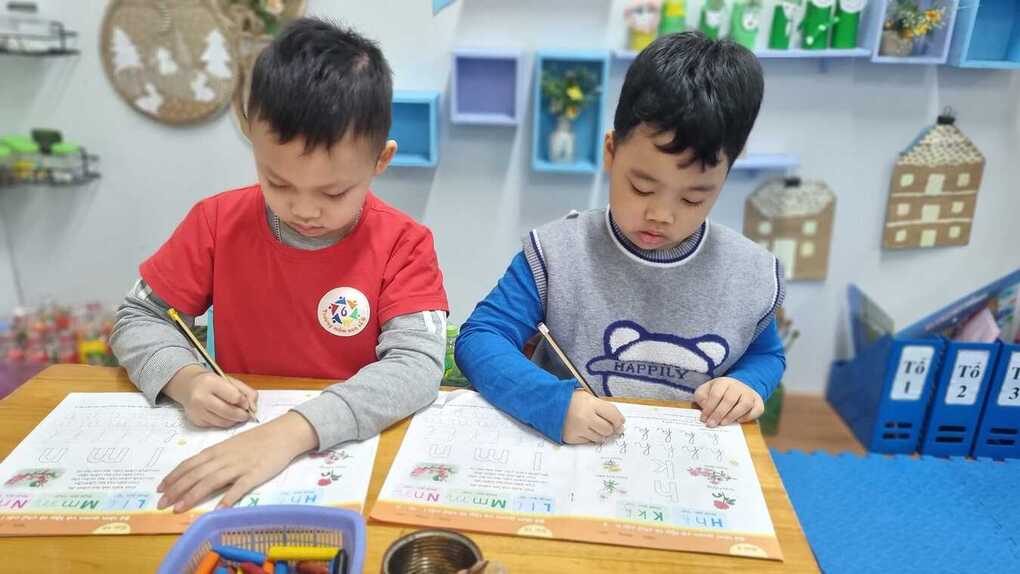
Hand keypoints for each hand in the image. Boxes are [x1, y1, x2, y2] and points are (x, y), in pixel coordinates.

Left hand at [157, 411, 317, 512]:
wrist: (283, 433)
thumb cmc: (257, 440)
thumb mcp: (231, 445)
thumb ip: (216, 458)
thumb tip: (197, 473)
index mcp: (217, 450)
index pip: (189, 464)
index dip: (173, 477)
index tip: (160, 489)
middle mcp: (223, 458)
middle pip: (195, 474)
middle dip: (176, 490)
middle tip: (161, 505)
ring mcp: (239, 466)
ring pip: (210, 481)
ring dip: (193, 495)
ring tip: (179, 509)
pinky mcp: (255, 474)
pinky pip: (239, 487)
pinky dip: (227, 498)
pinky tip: (218, 509)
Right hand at [164, 364, 258, 427]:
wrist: (188, 386)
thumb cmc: (213, 383)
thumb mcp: (230, 381)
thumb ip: (246, 392)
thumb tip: (253, 408)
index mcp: (211, 382)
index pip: (234, 397)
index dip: (244, 402)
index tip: (247, 404)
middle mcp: (201, 397)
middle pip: (228, 412)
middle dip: (242, 415)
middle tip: (247, 415)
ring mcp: (197, 410)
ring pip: (223, 422)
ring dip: (234, 420)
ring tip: (237, 415)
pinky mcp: (196, 420)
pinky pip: (216, 426)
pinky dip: (224, 422)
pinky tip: (225, 416)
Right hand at [562, 390, 624, 443]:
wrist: (550, 404)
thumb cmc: (572, 400)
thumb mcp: (589, 398)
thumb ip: (605, 408)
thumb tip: (620, 424)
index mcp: (591, 404)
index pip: (613, 416)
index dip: (619, 420)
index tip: (619, 422)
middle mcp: (585, 418)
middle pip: (608, 430)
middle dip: (611, 429)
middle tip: (609, 426)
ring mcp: (578, 429)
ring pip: (599, 438)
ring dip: (601, 434)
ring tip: (595, 426)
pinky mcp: (572, 438)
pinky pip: (588, 442)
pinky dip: (590, 437)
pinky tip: (586, 430)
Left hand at [694, 377, 764, 427]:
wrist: (736, 388)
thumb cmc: (717, 392)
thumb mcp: (705, 391)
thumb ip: (702, 398)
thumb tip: (705, 408)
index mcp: (723, 382)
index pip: (716, 394)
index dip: (709, 408)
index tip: (703, 419)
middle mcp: (738, 386)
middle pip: (729, 400)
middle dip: (719, 414)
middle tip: (711, 424)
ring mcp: (749, 393)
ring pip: (745, 404)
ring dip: (733, 415)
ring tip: (723, 423)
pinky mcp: (758, 402)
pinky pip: (757, 409)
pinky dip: (748, 417)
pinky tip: (738, 421)